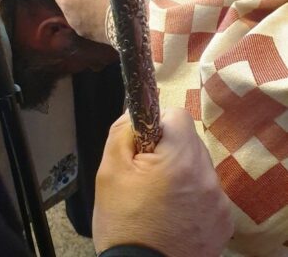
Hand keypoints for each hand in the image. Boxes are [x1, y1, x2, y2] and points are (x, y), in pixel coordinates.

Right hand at [93, 109, 232, 256]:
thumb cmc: (122, 222)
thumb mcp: (110, 170)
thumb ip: (123, 130)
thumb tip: (137, 111)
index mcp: (180, 159)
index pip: (177, 115)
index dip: (157, 125)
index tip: (144, 147)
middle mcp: (207, 176)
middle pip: (190, 141)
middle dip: (169, 150)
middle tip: (147, 175)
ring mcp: (219, 201)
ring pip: (199, 166)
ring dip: (182, 172)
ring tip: (160, 198)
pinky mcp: (224, 221)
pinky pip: (208, 192)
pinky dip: (193, 196)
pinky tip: (175, 214)